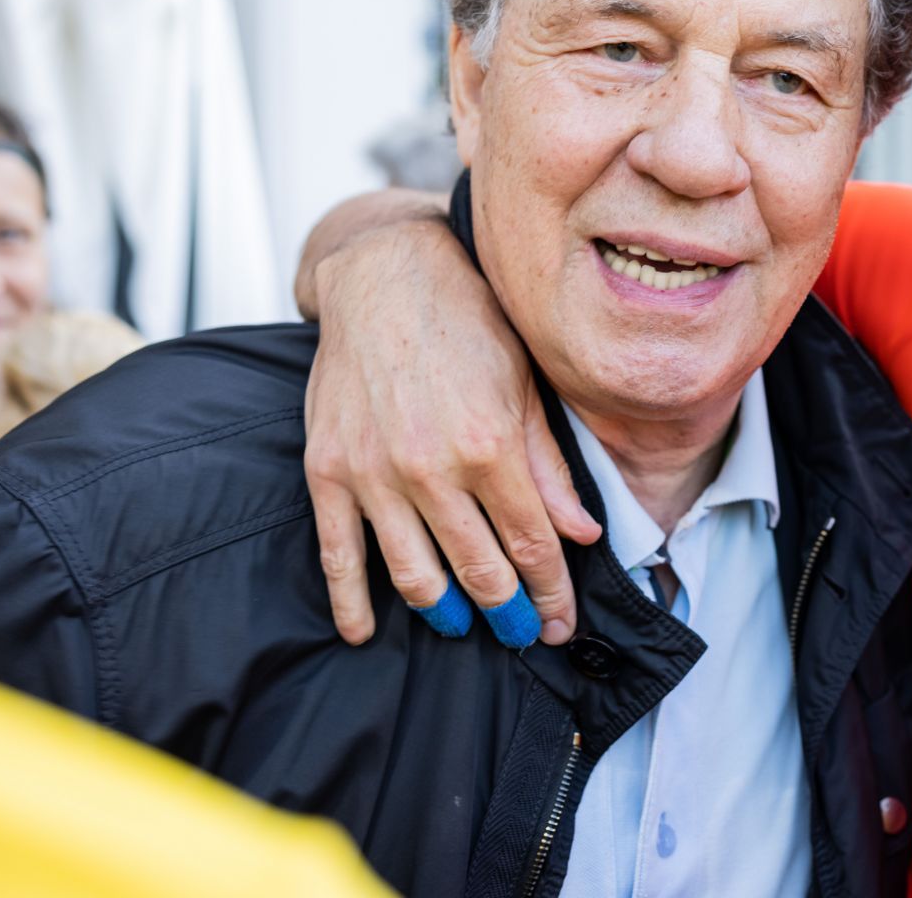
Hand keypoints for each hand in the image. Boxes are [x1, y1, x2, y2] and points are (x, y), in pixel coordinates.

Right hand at [302, 218, 599, 646]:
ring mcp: (374, 473)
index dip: (551, 592)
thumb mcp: (524, 386)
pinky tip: (365, 631)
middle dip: (509, 612)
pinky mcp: (328, 470)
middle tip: (523, 634)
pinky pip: (337, 553)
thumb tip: (583, 532)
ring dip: (445, 613)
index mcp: (491, 444)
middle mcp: (432, 467)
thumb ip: (549, 465)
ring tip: (466, 626)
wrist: (385, 277)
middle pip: (480, 570)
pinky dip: (351, 601)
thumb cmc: (467, 323)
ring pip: (416, 574)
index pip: (531, 544)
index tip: (560, 621)